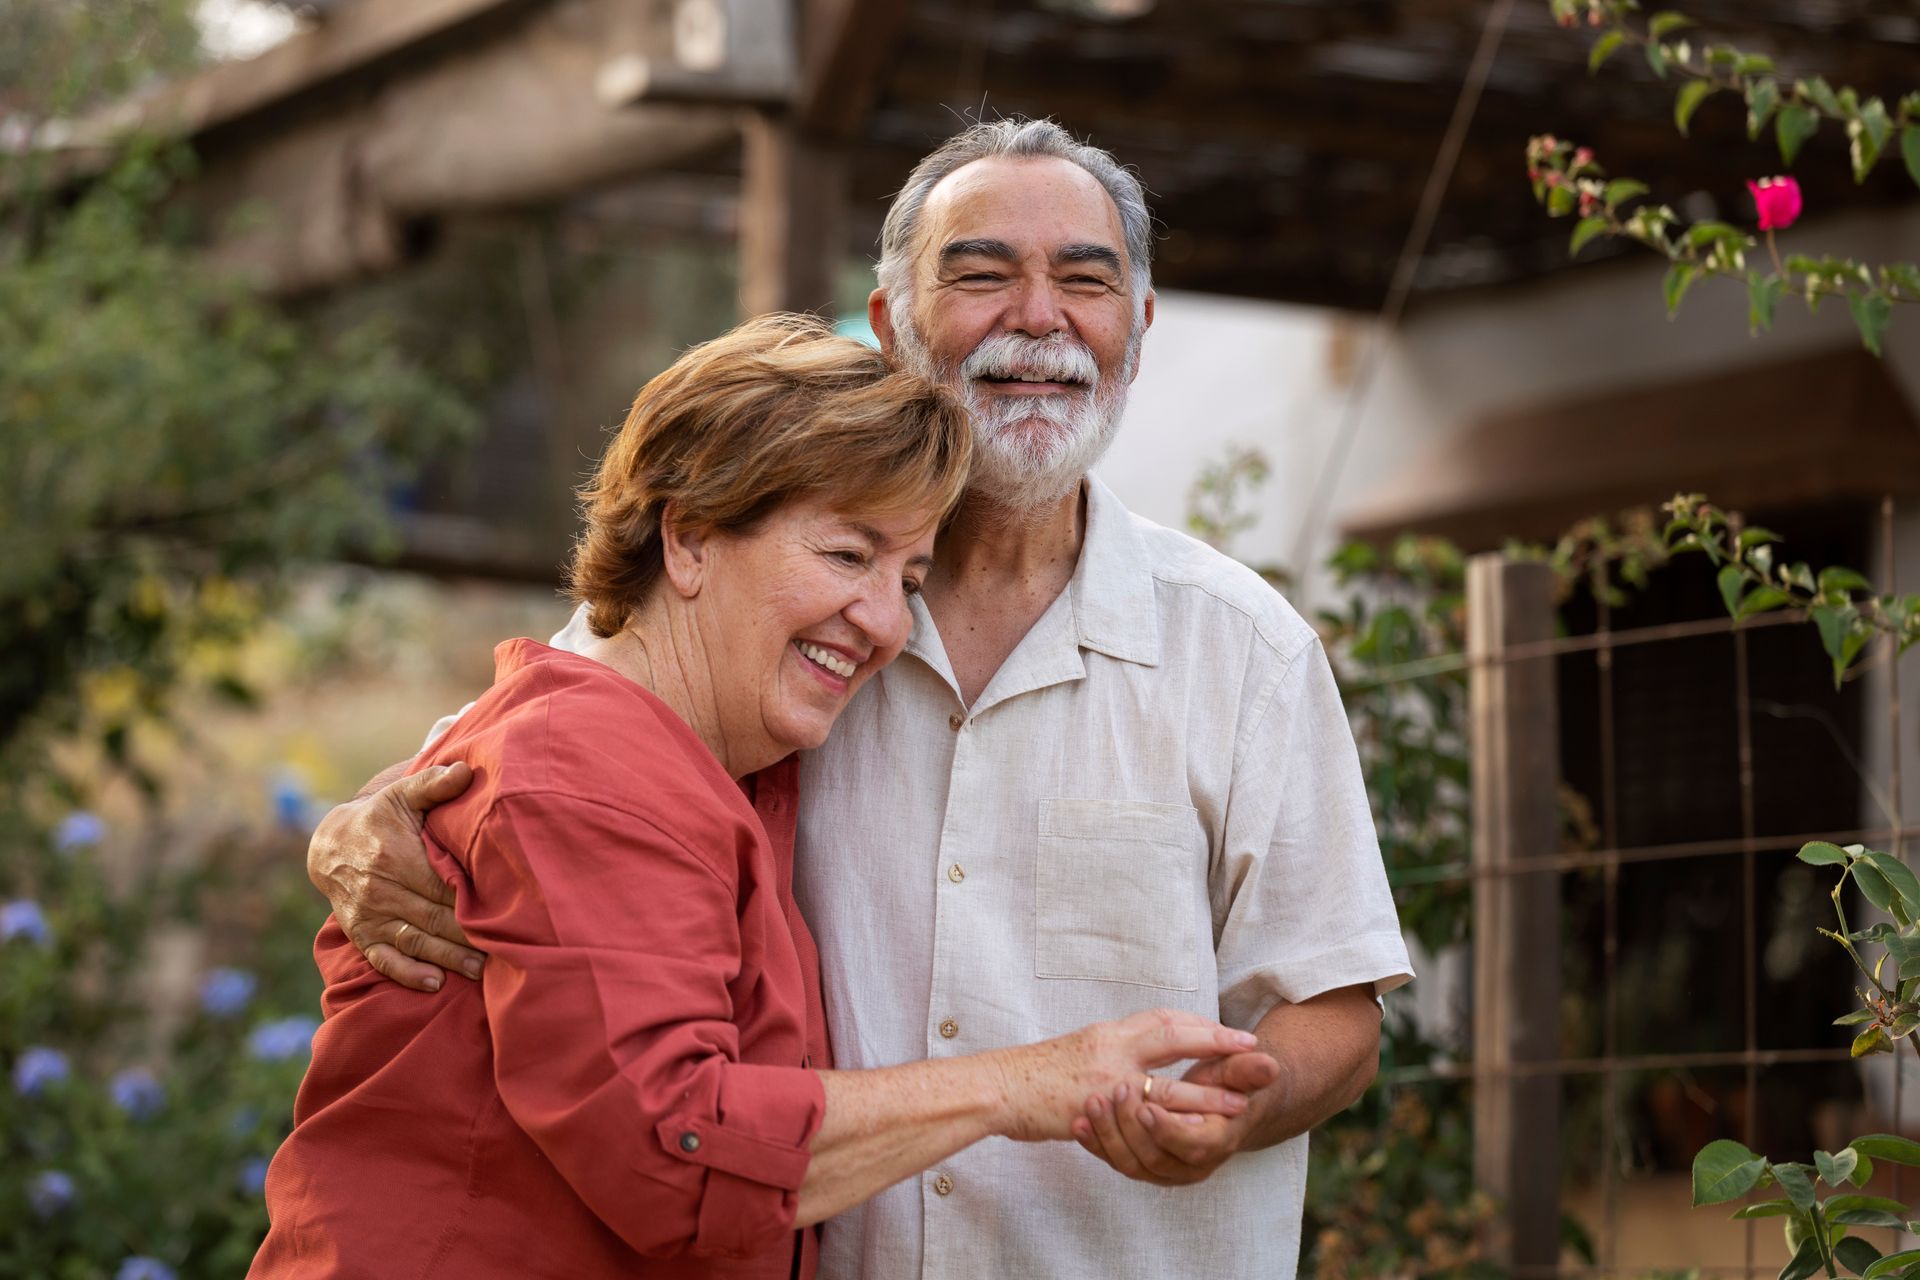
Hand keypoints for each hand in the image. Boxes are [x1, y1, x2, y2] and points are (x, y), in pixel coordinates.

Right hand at [306, 762, 485, 991]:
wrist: (331, 844)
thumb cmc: (380, 817)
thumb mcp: (402, 794)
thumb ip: (433, 784)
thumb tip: (465, 769)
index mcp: (395, 856)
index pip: (441, 884)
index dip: (471, 898)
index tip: (505, 909)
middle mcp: (382, 890)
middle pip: (434, 916)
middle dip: (468, 935)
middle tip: (506, 949)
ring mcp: (371, 915)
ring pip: (414, 941)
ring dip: (448, 958)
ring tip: (481, 970)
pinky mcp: (362, 933)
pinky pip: (384, 958)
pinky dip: (407, 973)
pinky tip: (433, 983)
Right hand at [992, 1009, 1259, 1142]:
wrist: (998, 1087)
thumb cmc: (1033, 1074)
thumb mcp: (1075, 1050)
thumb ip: (1107, 1052)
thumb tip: (1127, 1054)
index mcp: (1107, 1032)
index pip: (1161, 1018)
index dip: (1196, 1022)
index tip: (1223, 1028)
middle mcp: (1111, 1046)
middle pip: (1173, 1034)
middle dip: (1214, 1041)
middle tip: (1249, 1047)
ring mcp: (1106, 1077)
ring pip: (1169, 1082)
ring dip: (1208, 1092)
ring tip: (1239, 1101)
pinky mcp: (1098, 1107)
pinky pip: (1145, 1115)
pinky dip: (1174, 1122)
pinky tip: (1195, 1131)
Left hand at [1070, 1049, 1282, 1185]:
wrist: (1221, 1107)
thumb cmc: (1229, 1085)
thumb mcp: (1238, 1074)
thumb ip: (1248, 1071)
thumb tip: (1270, 1065)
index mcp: (1217, 1143)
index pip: (1191, 1146)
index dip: (1168, 1128)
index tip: (1147, 1104)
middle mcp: (1190, 1165)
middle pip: (1154, 1157)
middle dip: (1130, 1126)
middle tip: (1113, 1092)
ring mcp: (1163, 1169)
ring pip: (1129, 1163)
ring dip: (1107, 1135)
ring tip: (1089, 1104)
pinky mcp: (1141, 1164)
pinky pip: (1114, 1160)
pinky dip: (1095, 1144)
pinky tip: (1077, 1123)